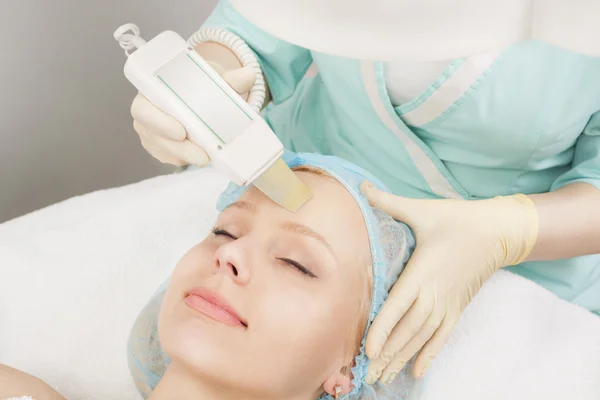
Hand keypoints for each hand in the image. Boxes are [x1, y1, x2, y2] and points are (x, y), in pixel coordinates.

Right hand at [131, 64, 255, 166]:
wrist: (200, 90)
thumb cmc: (199, 82)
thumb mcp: (213, 77)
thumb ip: (230, 78)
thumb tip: (250, 75)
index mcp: (150, 90)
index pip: (143, 110)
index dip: (158, 123)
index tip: (181, 132)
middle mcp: (146, 112)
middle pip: (154, 135)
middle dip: (179, 148)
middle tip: (203, 157)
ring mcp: (151, 132)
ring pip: (163, 149)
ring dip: (185, 156)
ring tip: (207, 159)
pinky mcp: (160, 146)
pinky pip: (169, 157)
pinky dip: (185, 159)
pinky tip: (200, 157)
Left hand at [361, 182, 537, 384]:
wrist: (499, 230)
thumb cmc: (458, 219)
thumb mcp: (423, 210)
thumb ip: (389, 202)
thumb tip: (362, 187)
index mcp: (422, 272)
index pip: (398, 306)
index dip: (383, 328)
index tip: (369, 349)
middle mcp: (434, 293)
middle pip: (408, 329)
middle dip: (388, 353)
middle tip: (368, 375)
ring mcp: (448, 303)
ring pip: (422, 337)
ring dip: (403, 358)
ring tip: (385, 378)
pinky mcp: (457, 307)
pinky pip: (442, 336)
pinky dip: (430, 354)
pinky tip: (417, 372)